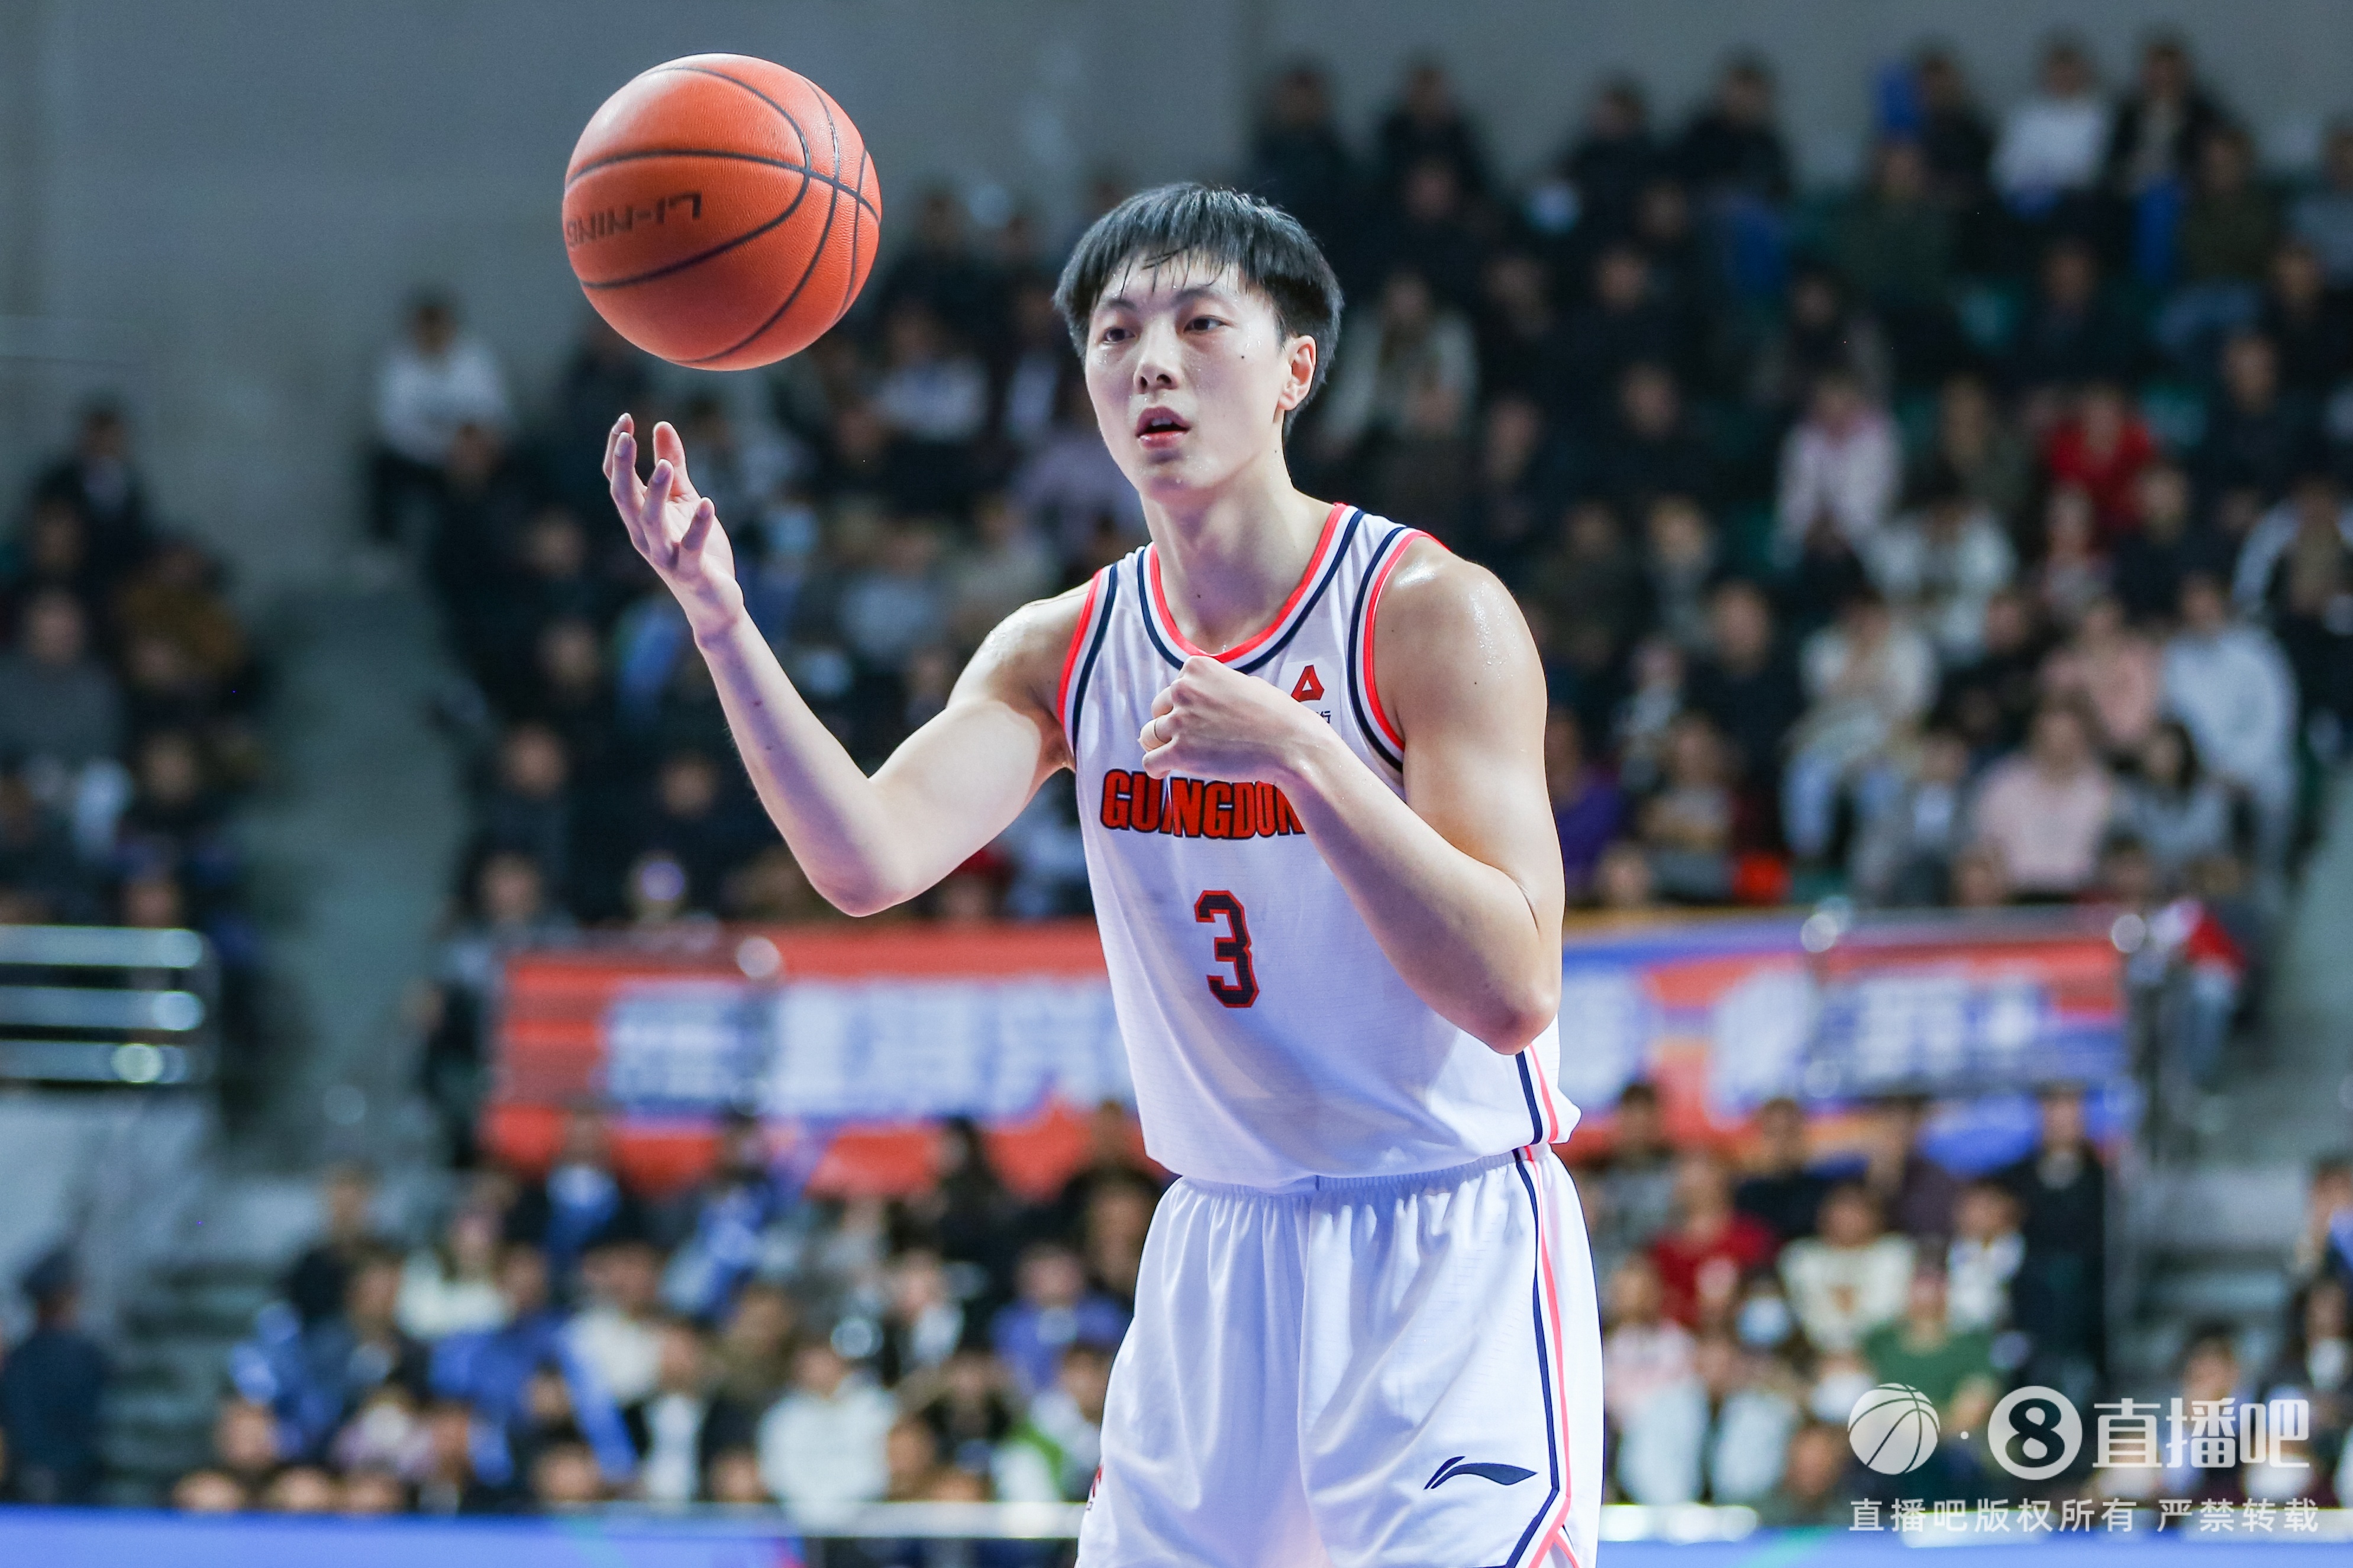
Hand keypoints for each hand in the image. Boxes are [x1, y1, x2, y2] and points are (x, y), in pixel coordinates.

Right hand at [604, 413, 744, 636]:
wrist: (712, 602)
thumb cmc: (696, 549)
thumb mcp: (684, 501)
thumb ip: (674, 466)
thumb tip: (662, 425)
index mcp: (639, 517)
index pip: (617, 481)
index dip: (615, 452)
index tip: (624, 420)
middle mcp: (644, 535)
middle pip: (624, 498)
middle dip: (622, 467)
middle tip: (626, 436)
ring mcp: (665, 555)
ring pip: (651, 522)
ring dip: (655, 494)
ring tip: (665, 466)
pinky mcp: (690, 571)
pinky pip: (690, 548)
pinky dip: (698, 527)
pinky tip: (708, 503)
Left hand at [1138, 655, 1330, 782]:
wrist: (1292, 746)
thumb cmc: (1276, 716)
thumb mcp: (1244, 683)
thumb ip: (1213, 687)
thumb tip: (1186, 702)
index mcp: (1196, 668)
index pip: (1173, 691)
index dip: (1187, 709)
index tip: (1208, 721)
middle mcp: (1183, 689)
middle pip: (1159, 712)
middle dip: (1174, 727)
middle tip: (1203, 742)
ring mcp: (1180, 721)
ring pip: (1151, 736)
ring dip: (1168, 748)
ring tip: (1193, 757)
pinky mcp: (1180, 752)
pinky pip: (1150, 761)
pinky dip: (1157, 768)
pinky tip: (1168, 772)